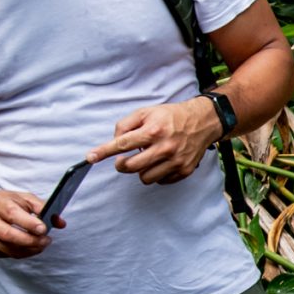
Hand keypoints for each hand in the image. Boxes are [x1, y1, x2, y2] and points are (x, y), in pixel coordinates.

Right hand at [0, 184, 50, 258]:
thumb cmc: (3, 202)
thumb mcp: (22, 198)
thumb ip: (42, 207)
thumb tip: (60, 222)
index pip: (12, 214)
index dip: (29, 223)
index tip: (43, 229)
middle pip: (9, 235)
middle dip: (31, 241)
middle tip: (46, 240)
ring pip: (8, 249)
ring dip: (29, 250)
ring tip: (42, 245)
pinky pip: (7, 255)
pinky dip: (22, 253)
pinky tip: (31, 248)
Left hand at [92, 97, 221, 184]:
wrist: (203, 122)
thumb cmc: (171, 116)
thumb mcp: (146, 112)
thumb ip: (126, 125)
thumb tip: (115, 142)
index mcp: (153, 130)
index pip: (122, 144)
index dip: (104, 151)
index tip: (90, 157)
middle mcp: (165, 147)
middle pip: (131, 167)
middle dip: (122, 164)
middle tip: (122, 160)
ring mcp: (175, 161)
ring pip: (145, 178)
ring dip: (141, 170)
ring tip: (147, 159)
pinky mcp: (184, 171)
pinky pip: (160, 181)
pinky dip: (156, 174)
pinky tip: (161, 162)